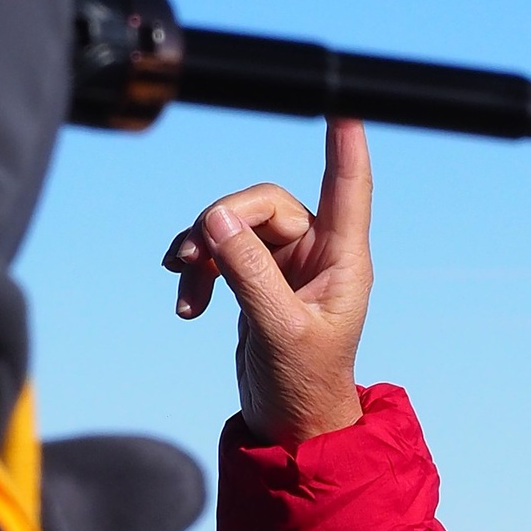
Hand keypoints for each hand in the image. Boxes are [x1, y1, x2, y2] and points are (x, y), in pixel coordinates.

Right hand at [163, 120, 373, 443]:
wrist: (289, 425)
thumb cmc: (303, 385)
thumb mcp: (275, 329)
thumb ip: (246, 272)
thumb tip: (214, 216)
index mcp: (343, 260)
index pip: (348, 188)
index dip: (345, 145)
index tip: (344, 105)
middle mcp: (318, 253)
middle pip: (264, 202)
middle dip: (223, 222)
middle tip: (193, 256)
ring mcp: (287, 264)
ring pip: (235, 223)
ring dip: (203, 247)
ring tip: (183, 280)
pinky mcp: (258, 279)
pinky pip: (221, 249)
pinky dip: (199, 268)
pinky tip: (187, 303)